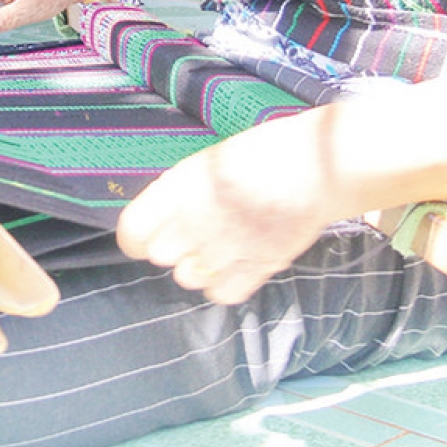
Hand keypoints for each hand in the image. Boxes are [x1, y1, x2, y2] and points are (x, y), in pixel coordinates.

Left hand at [115, 116, 332, 303]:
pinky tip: (238, 259)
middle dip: (172, 245)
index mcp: (175, 192)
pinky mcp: (254, 271)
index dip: (137, 235)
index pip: (131, 235)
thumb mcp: (203, 164)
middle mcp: (192, 226)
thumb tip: (161, 219)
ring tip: (222, 240)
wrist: (314, 167)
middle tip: (196, 227)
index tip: (147, 231)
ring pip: (188, 278)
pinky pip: (221, 293)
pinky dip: (227, 282)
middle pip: (160, 256)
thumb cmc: (258, 154)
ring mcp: (223, 252)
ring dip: (198, 264)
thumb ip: (176, 195)